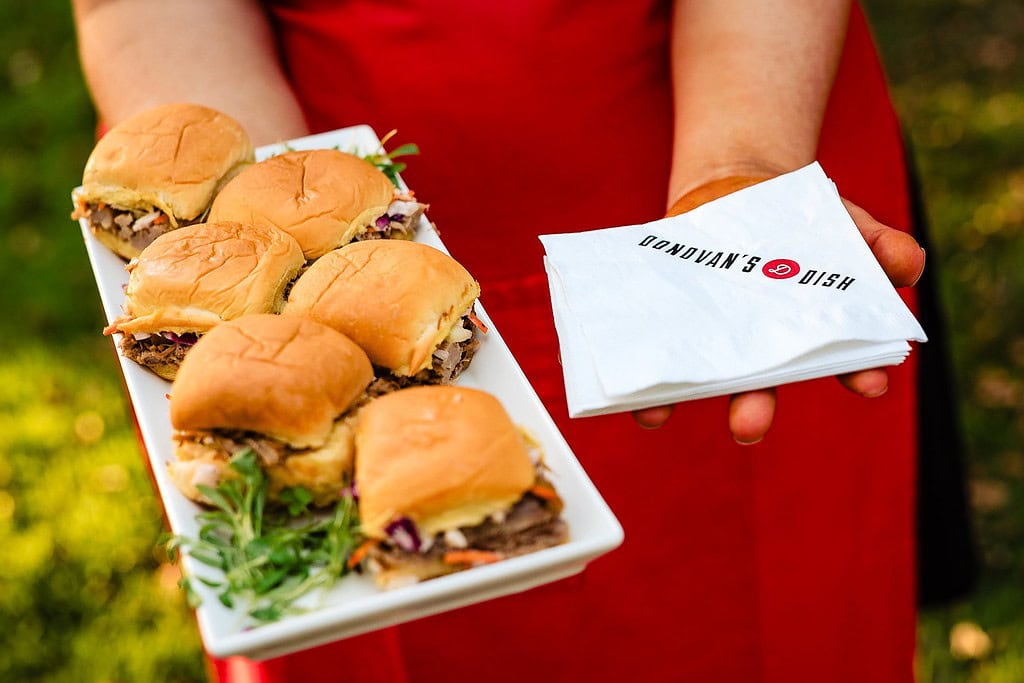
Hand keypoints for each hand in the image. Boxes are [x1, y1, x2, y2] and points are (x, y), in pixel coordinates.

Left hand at [631, 174, 926, 443]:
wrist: (739, 189)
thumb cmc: (803, 223)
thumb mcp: (846, 224)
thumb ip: (879, 245)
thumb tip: (907, 267)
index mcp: (808, 335)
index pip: (838, 361)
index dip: (856, 372)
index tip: (873, 383)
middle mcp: (756, 346)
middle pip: (757, 385)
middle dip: (752, 407)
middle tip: (747, 426)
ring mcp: (711, 330)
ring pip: (694, 372)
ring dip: (675, 394)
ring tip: (654, 412)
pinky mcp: (672, 311)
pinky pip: (653, 340)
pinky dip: (636, 359)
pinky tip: (623, 376)